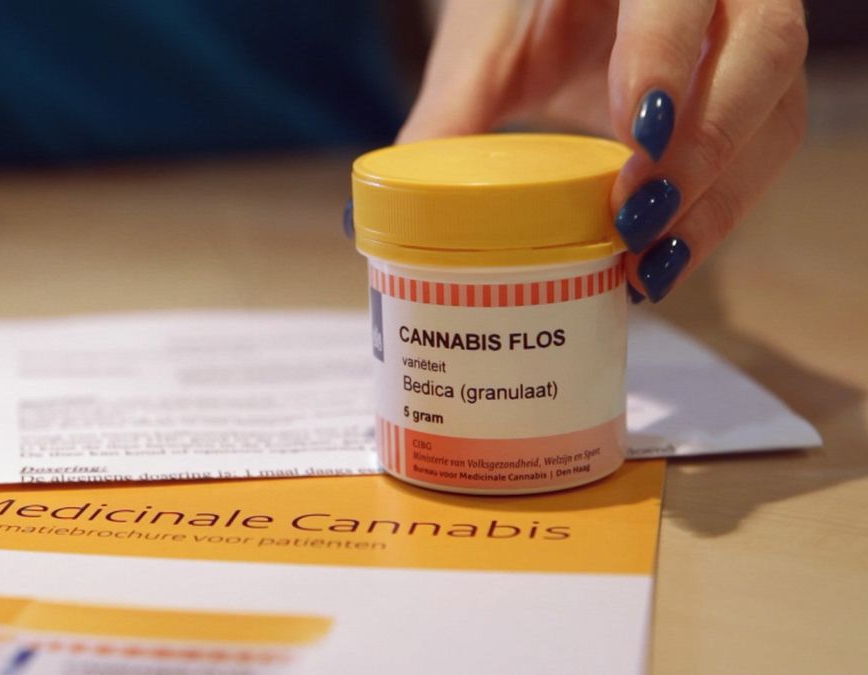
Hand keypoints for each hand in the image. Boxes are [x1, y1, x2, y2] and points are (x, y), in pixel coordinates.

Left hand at [399, 1, 807, 301]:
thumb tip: (370, 209)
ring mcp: (749, 37)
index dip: (669, 57)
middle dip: (705, 143)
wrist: (563, 0)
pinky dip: (722, 209)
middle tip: (636, 219)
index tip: (635, 136)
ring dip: (721, 194)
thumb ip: (447, 115)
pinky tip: (668, 257)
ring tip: (652, 261)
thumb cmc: (521, 12)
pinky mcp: (756, 92)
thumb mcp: (483, 48)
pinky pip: (766, 148)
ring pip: (776, 110)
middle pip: (762, 51)